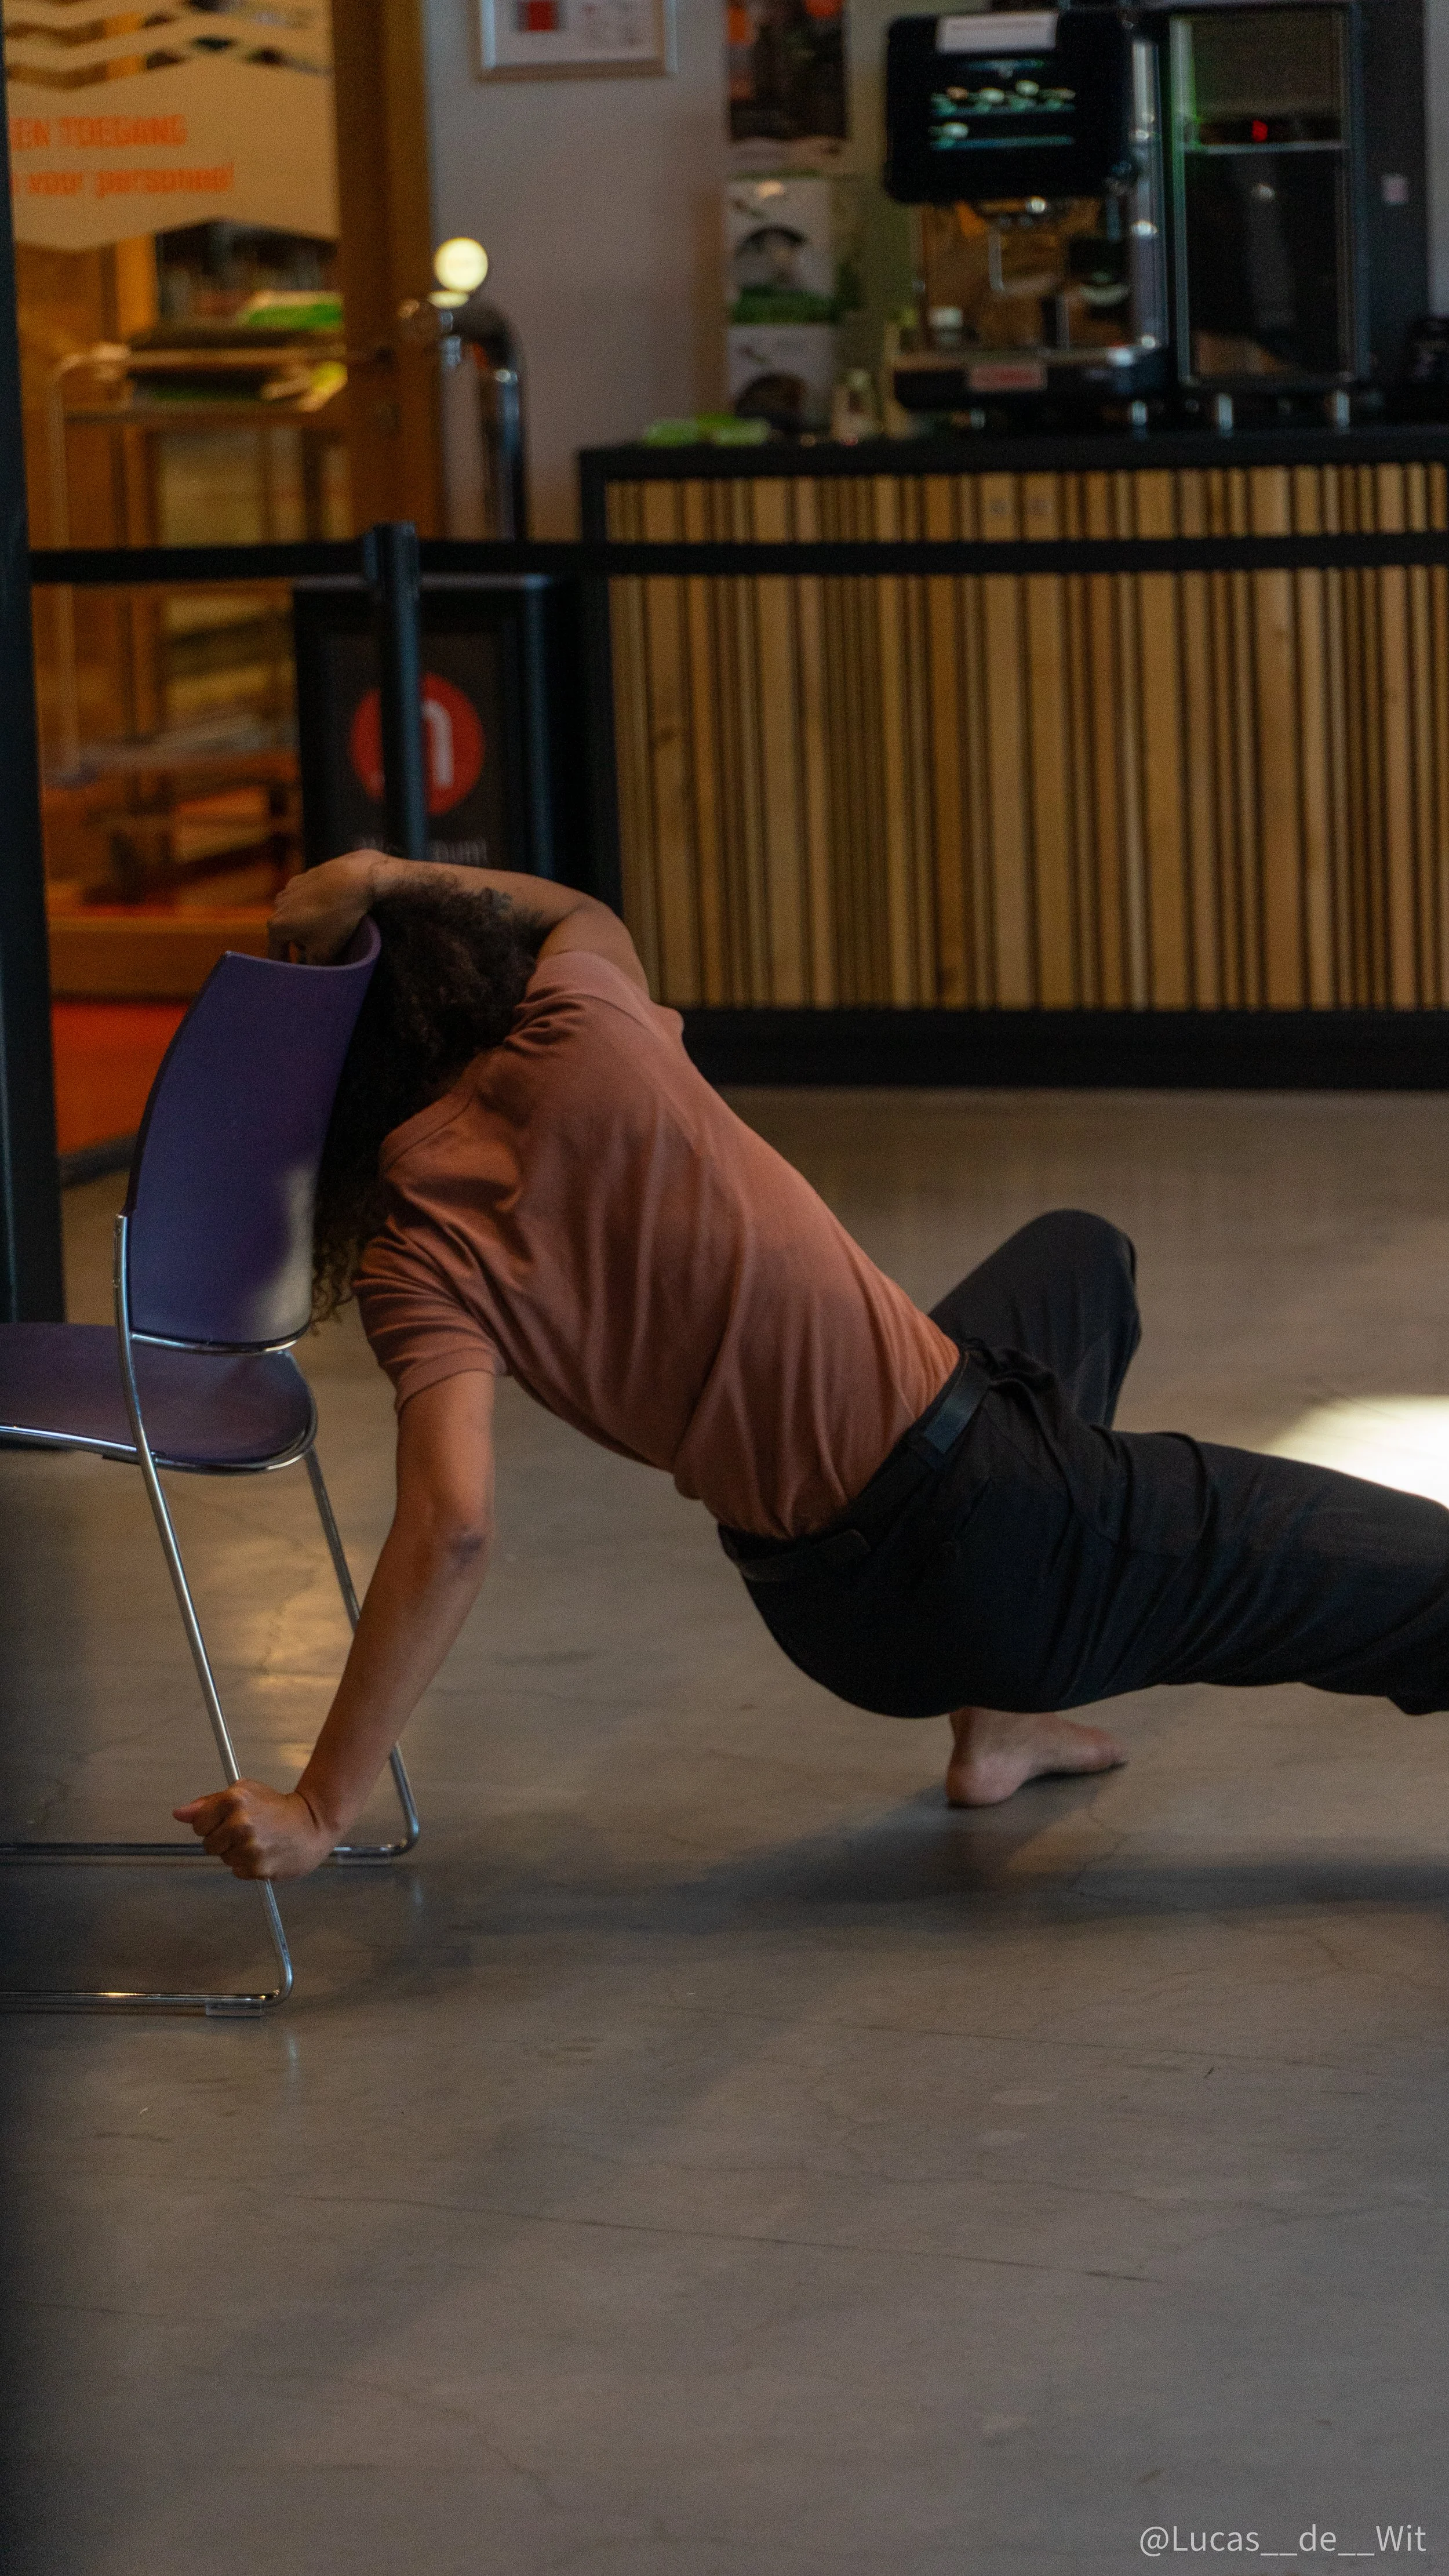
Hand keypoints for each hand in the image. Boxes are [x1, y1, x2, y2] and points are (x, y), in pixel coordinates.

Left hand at [173, 1780, 336, 1879]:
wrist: (313, 1824)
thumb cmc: (277, 1807)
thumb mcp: (244, 1792)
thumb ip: (209, 1804)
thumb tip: (179, 1814)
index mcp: (233, 1800)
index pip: (198, 1824)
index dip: (211, 1823)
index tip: (227, 1820)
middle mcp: (239, 1824)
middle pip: (208, 1844)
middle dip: (222, 1839)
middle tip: (246, 1831)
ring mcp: (248, 1848)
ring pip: (224, 1859)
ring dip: (236, 1853)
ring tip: (258, 1841)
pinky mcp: (257, 1868)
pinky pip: (238, 1871)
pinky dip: (248, 1865)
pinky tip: (264, 1853)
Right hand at [267, 852, 391, 962]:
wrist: (355, 878)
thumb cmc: (336, 918)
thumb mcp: (325, 951)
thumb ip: (312, 965)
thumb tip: (311, 971)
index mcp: (277, 926)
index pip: (275, 954)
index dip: (285, 968)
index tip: (293, 976)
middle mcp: (277, 906)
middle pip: (286, 935)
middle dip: (300, 945)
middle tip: (318, 953)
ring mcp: (290, 889)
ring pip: (295, 916)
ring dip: (307, 926)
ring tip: (328, 930)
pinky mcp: (304, 878)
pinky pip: (305, 901)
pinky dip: (313, 909)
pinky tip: (331, 910)